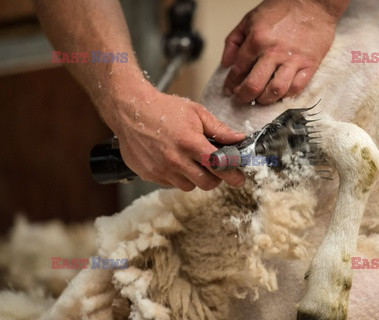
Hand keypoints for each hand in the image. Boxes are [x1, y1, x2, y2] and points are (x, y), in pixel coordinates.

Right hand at [105, 86, 245, 190]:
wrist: (130, 110)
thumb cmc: (163, 109)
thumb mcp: (196, 113)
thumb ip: (219, 129)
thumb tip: (239, 138)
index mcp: (190, 143)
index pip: (218, 166)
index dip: (232, 174)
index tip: (239, 179)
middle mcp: (175, 159)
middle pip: (206, 183)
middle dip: (215, 178)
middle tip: (215, 169)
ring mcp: (160, 169)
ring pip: (189, 186)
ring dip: (195, 178)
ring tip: (191, 162)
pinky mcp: (149, 174)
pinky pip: (171, 184)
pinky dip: (177, 176)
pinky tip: (174, 161)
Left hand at [221, 0, 347, 104]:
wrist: (314, 2)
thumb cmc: (282, 9)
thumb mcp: (250, 19)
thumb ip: (233, 41)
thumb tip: (226, 64)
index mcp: (257, 39)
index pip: (238, 70)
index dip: (231, 84)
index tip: (229, 90)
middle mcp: (273, 51)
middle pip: (254, 85)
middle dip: (244, 96)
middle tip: (241, 99)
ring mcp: (293, 59)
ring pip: (275, 90)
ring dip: (264, 100)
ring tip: (260, 99)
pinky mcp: (310, 64)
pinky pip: (297, 88)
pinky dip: (286, 95)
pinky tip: (279, 94)